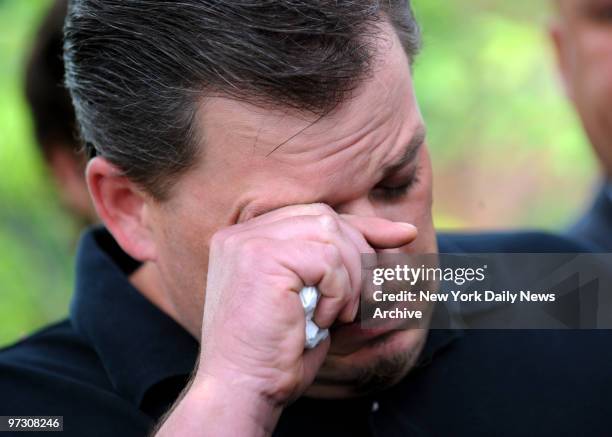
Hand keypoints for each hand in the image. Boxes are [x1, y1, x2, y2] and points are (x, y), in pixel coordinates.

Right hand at [155, 203, 416, 435]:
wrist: (242, 388)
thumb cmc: (277, 351)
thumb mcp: (315, 297)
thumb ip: (339, 259)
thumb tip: (401, 232)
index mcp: (247, 239)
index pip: (313, 216)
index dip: (361, 226)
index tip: (403, 236)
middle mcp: (242, 234)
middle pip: (324, 219)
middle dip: (360, 254)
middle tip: (366, 299)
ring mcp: (248, 242)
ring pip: (330, 234)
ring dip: (350, 278)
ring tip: (341, 314)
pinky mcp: (261, 257)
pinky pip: (326, 259)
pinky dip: (338, 291)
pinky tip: (324, 320)